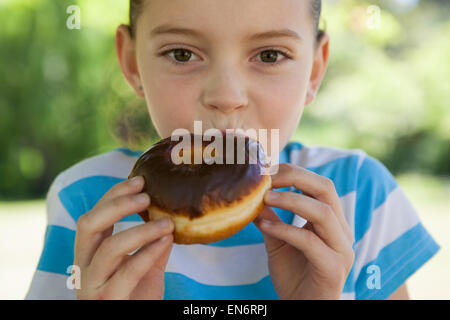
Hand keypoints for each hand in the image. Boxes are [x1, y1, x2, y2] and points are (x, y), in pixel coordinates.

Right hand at [73, 176, 174, 299]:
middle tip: (146, 195)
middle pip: (89, 224)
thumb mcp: (145, 268)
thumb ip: (154, 246)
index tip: (139, 180)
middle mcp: (84, 266)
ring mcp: (93, 285)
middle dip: (117, 204)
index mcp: (90, 254)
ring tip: (167, 222)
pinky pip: (128, 271)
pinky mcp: (108, 300)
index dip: (113, 195)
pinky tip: (166, 241)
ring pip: (109, 247)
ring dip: (141, 229)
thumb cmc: (136, 298)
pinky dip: (149, 252)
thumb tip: (169, 220)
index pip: (93, 216)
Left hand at [254, 163, 354, 298]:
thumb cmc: (293, 275)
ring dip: (291, 201)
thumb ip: (270, 218)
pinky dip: (285, 230)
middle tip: (268, 177)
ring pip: (323, 212)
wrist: (302, 307)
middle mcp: (341, 231)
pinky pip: (310, 242)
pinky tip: (265, 227)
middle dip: (296, 178)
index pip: (320, 185)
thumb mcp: (278, 241)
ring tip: (265, 198)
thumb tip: (252, 195)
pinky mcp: (333, 268)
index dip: (294, 172)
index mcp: (332, 221)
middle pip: (326, 189)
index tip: (268, 169)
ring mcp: (341, 249)